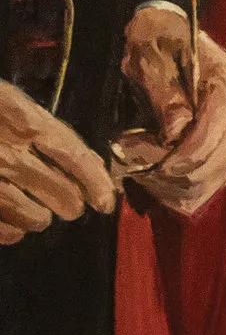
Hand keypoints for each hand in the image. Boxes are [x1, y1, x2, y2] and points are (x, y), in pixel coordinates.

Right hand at [0, 75, 114, 241]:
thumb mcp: (9, 102)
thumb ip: (46, 131)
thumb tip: (90, 164)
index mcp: (22, 120)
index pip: (73, 155)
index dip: (96, 181)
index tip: (107, 200)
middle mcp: (7, 152)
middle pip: (60, 191)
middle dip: (71, 204)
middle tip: (71, 207)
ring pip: (33, 217)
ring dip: (41, 219)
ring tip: (40, 216)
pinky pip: (2, 229)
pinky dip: (11, 232)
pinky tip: (13, 228)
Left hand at [111, 4, 225, 216]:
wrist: (164, 34)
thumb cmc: (154, 43)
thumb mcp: (149, 59)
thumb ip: (164, 94)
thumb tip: (175, 133)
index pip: (212, 133)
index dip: (179, 157)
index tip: (144, 165)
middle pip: (217, 160)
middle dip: (175, 174)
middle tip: (138, 169)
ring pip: (218, 175)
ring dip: (180, 184)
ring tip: (147, 174)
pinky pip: (218, 178)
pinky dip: (190, 187)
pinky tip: (163, 181)